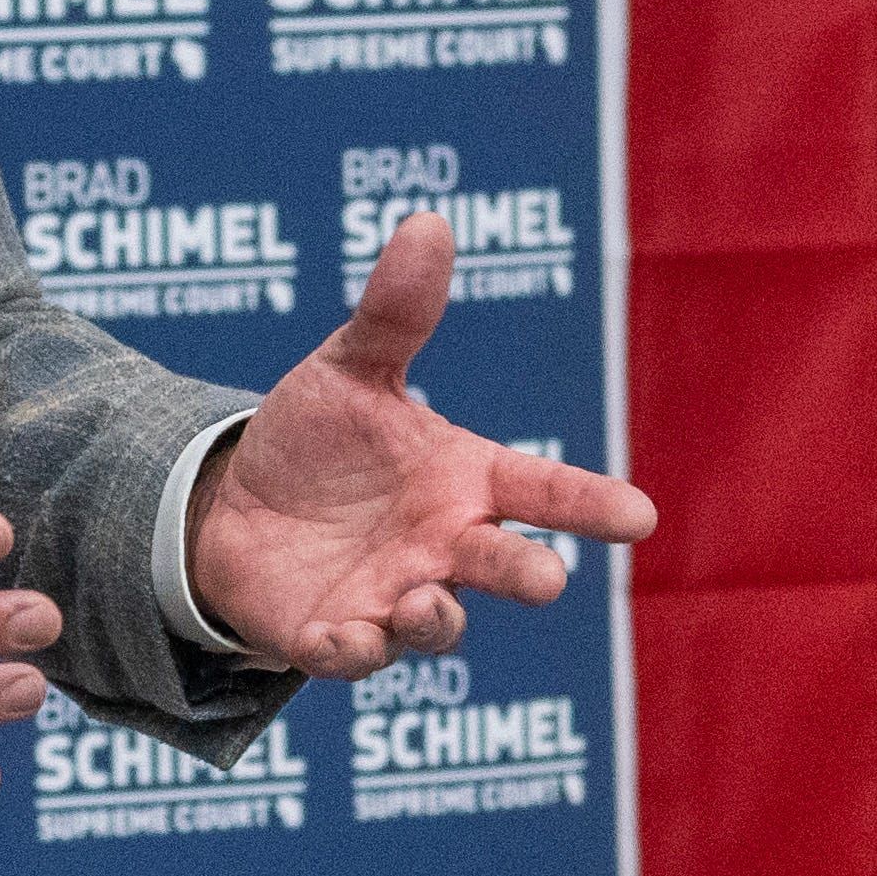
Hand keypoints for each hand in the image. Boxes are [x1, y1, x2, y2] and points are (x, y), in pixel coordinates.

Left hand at [188, 213, 658, 677]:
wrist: (237, 507)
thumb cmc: (318, 442)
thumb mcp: (349, 371)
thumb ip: (395, 316)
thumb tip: (429, 222)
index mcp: (463, 480)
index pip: (543, 489)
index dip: (591, 505)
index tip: (639, 517)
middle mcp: (442, 547)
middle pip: (503, 565)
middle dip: (526, 573)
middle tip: (547, 580)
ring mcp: (392, 597)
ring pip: (434, 623)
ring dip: (434, 619)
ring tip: (422, 603)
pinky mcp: (333, 634)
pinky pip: (349, 653)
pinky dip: (346, 650)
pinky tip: (333, 636)